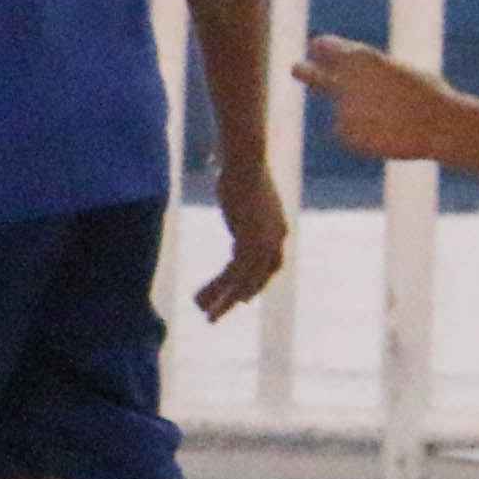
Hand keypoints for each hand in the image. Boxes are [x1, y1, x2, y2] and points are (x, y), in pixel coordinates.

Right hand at [193, 158, 291, 323]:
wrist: (246, 162)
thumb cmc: (242, 169)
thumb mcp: (247, 195)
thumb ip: (243, 208)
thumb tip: (235, 199)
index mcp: (279, 230)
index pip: (272, 267)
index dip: (257, 284)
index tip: (242, 299)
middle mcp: (276, 241)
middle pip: (257, 281)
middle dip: (237, 300)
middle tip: (218, 316)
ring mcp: (264, 243)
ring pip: (242, 282)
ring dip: (222, 301)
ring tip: (204, 315)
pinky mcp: (248, 243)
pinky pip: (231, 275)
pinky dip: (216, 289)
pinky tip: (199, 298)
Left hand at [297, 35, 467, 164]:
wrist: (439, 124)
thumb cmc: (428, 94)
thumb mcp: (397, 71)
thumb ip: (369, 74)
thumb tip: (354, 82)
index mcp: (359, 57)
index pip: (325, 47)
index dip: (323, 49)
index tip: (317, 49)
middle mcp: (343, 78)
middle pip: (311, 74)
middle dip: (304, 71)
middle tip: (296, 68)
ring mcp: (341, 106)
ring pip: (343, 111)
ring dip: (361, 116)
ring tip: (391, 119)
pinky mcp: (343, 131)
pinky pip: (348, 133)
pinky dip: (362, 135)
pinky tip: (385, 134)